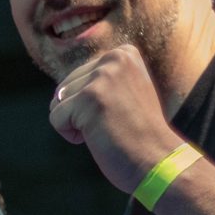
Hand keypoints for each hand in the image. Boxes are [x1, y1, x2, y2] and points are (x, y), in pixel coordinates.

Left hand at [46, 45, 185, 194]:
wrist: (159, 160)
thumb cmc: (139, 135)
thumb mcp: (125, 94)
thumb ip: (101, 82)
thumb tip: (58, 92)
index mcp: (124, 54)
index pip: (77, 78)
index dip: (89, 105)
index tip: (119, 114)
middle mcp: (114, 58)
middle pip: (64, 88)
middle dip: (79, 113)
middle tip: (113, 124)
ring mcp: (102, 76)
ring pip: (57, 103)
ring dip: (75, 124)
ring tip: (107, 129)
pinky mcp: (89, 98)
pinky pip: (55, 119)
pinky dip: (70, 135)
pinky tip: (98, 138)